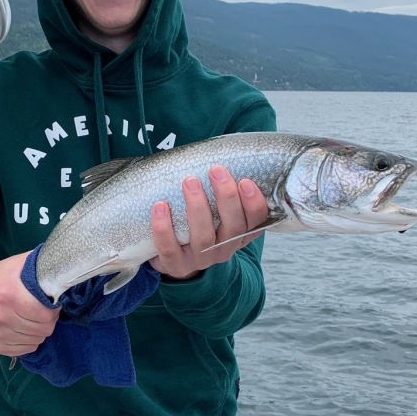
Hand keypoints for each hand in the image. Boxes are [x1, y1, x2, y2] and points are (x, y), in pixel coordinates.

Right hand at [0, 252, 58, 355]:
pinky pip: (24, 350)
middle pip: (42, 330)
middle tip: (42, 311)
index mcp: (7, 293)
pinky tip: (22, 327)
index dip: (53, 309)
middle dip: (47, 321)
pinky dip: (28, 341)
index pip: (45, 315)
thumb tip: (69, 273)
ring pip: (35, 341)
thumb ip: (44, 270)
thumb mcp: (22, 265)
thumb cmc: (1, 278)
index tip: (51, 304)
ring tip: (30, 318)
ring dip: (38, 331)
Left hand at [150, 166, 268, 280]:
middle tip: (216, 170)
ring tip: (189, 181)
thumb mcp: (218, 211)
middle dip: (226, 197)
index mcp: (239, 234)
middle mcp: (224, 248)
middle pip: (233, 227)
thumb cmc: (200, 223)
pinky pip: (170, 249)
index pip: (257, 222)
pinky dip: (163, 228)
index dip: (254, 203)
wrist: (177, 258)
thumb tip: (221, 150)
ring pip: (203, 238)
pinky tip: (159, 206)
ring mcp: (200, 259)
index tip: (246, 181)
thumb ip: (222, 189)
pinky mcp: (176, 265)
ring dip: (197, 208)